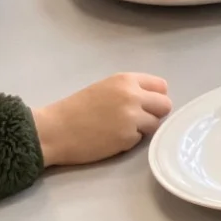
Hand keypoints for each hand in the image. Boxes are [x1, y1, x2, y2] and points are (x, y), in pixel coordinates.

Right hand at [32, 74, 172, 165]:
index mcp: (126, 80)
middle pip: (165, 105)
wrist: (55, 130)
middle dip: (154, 114)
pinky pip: (141, 139)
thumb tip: (153, 100)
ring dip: (143, 129)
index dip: (155, 97)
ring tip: (120, 130)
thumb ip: (129, 90)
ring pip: (155, 124)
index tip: (145, 105)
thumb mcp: (104, 88)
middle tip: (137, 121)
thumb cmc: (76, 109)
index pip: (161, 86)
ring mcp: (132, 117)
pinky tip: (112, 139)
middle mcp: (133, 95)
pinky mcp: (127, 137)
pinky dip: (130, 141)